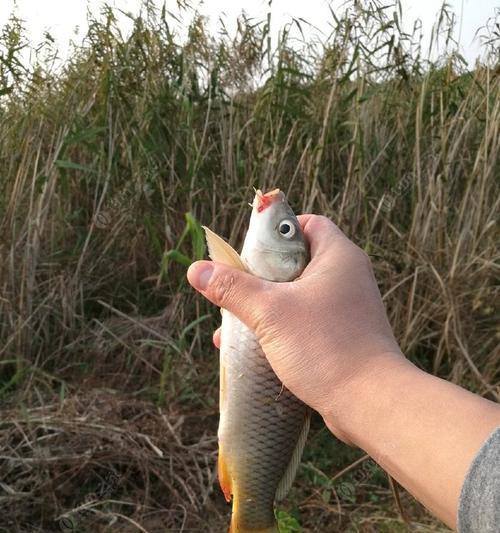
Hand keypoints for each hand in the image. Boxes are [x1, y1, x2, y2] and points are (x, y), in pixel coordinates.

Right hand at [187, 215, 404, 441]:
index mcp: (338, 257)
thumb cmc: (324, 345)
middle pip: (297, 261)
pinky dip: (281, 328)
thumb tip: (196, 268)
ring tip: (234, 325)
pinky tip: (253, 349)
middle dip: (261, 276)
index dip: (278, 232)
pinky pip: (306, 320)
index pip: (308, 225)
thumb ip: (233, 288)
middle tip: (237, 289)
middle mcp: (347, 277)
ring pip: (298, 295)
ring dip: (266, 306)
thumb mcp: (270, 312)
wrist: (370, 402)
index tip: (251, 250)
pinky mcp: (343, 335)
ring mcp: (347, 307)